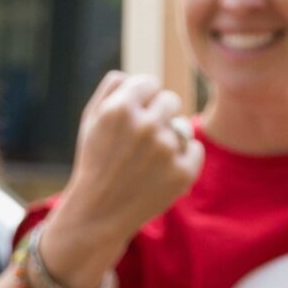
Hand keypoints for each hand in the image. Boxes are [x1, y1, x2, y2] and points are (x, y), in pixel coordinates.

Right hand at [56, 72, 202, 252]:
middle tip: (141, 140)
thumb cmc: (95, 162)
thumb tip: (135, 74)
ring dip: (170, 138)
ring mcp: (167, 150)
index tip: (133, 116)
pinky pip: (195, 149)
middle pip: (171, 100)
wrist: (99, 213)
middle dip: (158, 115)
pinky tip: (161, 172)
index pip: (150, 82)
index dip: (142, 99)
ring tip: (147, 160)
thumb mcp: (91, 121)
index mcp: (120, 109)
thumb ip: (112, 89)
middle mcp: (146, 126)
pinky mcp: (183, 173)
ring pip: (183, 126)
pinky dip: (184, 158)